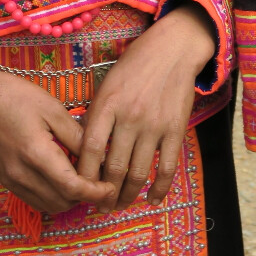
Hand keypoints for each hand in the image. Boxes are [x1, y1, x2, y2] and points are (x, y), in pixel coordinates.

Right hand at [0, 64, 114, 214]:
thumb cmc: (20, 98)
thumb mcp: (54, 110)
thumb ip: (77, 137)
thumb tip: (99, 157)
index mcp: (36, 153)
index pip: (71, 187)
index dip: (95, 192)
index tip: (110, 187)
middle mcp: (21, 174)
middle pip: (62, 201)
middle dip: (85, 195)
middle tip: (99, 179)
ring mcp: (12, 180)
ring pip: (49, 205)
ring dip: (69, 198)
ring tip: (82, 177)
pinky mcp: (7, 181)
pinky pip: (36, 200)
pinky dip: (54, 196)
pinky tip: (62, 178)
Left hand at [76, 2, 215, 209]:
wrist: (172, 49)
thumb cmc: (134, 66)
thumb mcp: (107, 84)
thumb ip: (96, 116)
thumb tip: (84, 152)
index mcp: (108, 104)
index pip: (90, 150)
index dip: (83, 176)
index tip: (80, 189)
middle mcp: (130, 116)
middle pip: (113, 168)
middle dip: (104, 194)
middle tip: (100, 206)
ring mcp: (154, 125)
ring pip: (138, 173)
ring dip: (128, 196)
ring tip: (121, 205)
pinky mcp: (175, 129)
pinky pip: (167, 168)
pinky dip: (159, 189)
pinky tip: (152, 199)